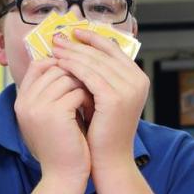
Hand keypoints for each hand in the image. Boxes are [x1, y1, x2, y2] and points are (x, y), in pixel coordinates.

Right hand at [14, 58, 90, 181]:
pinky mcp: (55, 113)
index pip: (37, 65)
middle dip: (75, 75)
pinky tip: (93, 110)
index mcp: (21, 101)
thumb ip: (51, 94)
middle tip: (89, 88)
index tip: (76, 73)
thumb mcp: (49, 118)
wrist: (63, 176)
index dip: (58, 64)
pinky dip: (88, 99)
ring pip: (67, 77)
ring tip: (91, 100)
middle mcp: (25, 102)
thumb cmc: (62, 146)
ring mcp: (38, 106)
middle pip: (54, 68)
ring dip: (84, 86)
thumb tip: (66, 65)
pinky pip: (77, 92)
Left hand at [51, 28, 147, 174]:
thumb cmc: (103, 131)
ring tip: (55, 49)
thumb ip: (100, 76)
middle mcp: (138, 81)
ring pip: (95, 63)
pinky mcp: (115, 98)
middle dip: (78, 45)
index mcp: (138, 78)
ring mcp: (129, 89)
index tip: (73, 33)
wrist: (110, 160)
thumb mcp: (104, 98)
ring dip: (72, 54)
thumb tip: (80, 52)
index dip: (92, 38)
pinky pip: (89, 76)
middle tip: (58, 38)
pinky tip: (59, 64)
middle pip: (103, 53)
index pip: (113, 49)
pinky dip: (73, 68)